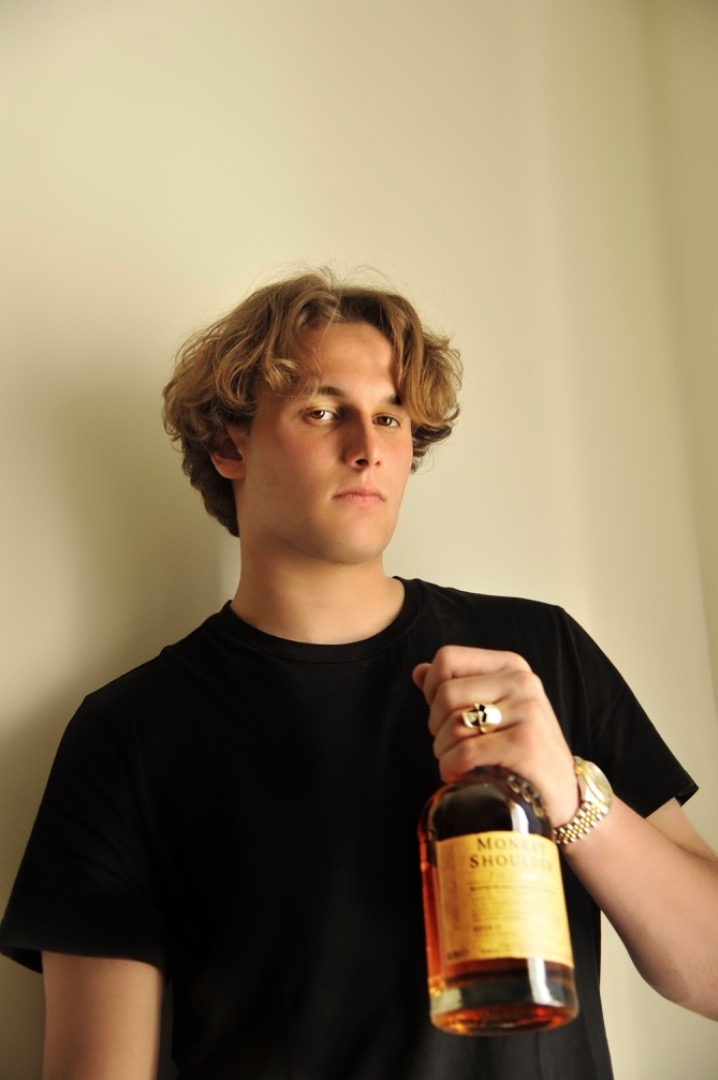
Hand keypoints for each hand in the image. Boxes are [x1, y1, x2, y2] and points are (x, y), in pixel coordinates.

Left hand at [413, 645, 578, 827]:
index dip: (431, 689)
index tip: (442, 714)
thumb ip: (457, 687)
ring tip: (455, 762)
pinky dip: (452, 766)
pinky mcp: (525, 743)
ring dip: (443, 750)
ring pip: (453, 723)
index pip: (447, 659)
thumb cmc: (520, 748)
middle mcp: (521, 681)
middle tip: (450, 745)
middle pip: (446, 693)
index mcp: (510, 665)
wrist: (561, 790)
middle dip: (436, 726)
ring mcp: (527, 710)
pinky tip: (459, 774)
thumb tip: (419, 671)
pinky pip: (466, 751)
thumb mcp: (493, 708)